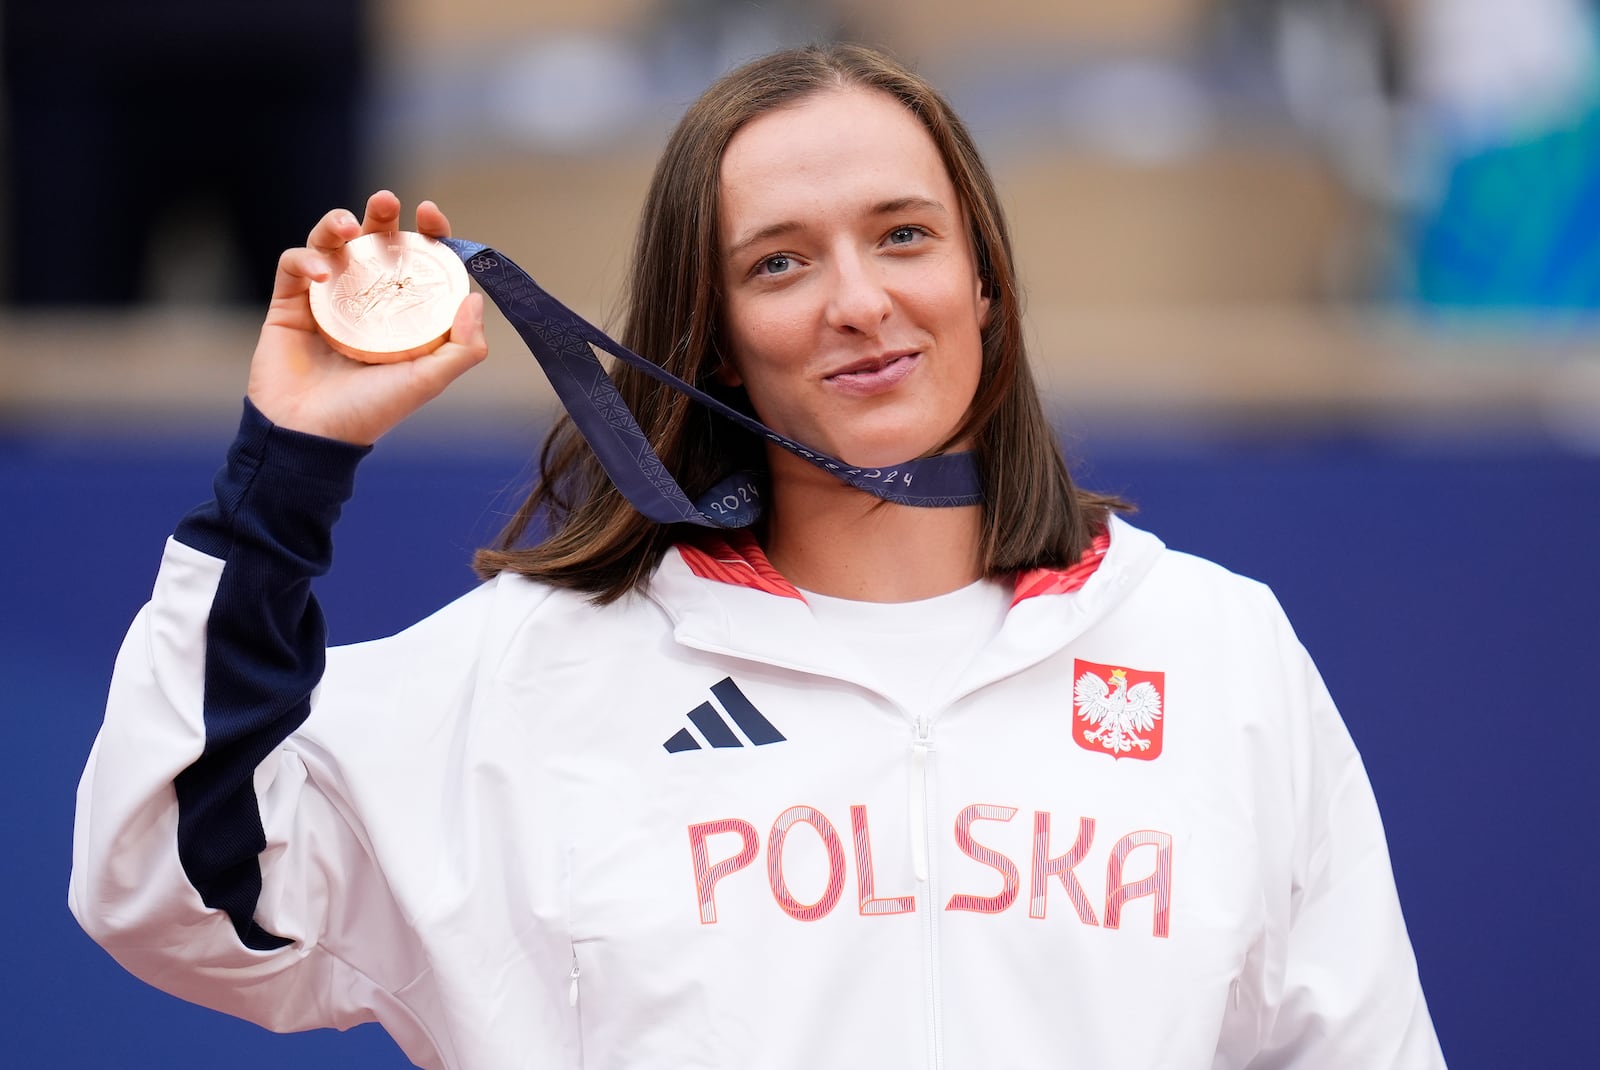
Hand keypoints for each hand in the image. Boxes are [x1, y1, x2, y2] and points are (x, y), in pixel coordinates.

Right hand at [246, 190, 488, 444]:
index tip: (430, 215)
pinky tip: (321, 273)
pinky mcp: (288, 305)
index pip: (416, 263)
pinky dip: (306, 259)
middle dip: (381, 216)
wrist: (309, 437)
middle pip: (373, 243)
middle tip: (387, 201)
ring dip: (337, 224)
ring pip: (330, 244)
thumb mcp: (427, 382)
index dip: (427, 235)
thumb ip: (461, 347)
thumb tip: (476, 300)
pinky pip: (294, 265)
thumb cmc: (370, 413)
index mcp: (400, 315)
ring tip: (350, 227)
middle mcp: (365, 302)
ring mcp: (325, 301)